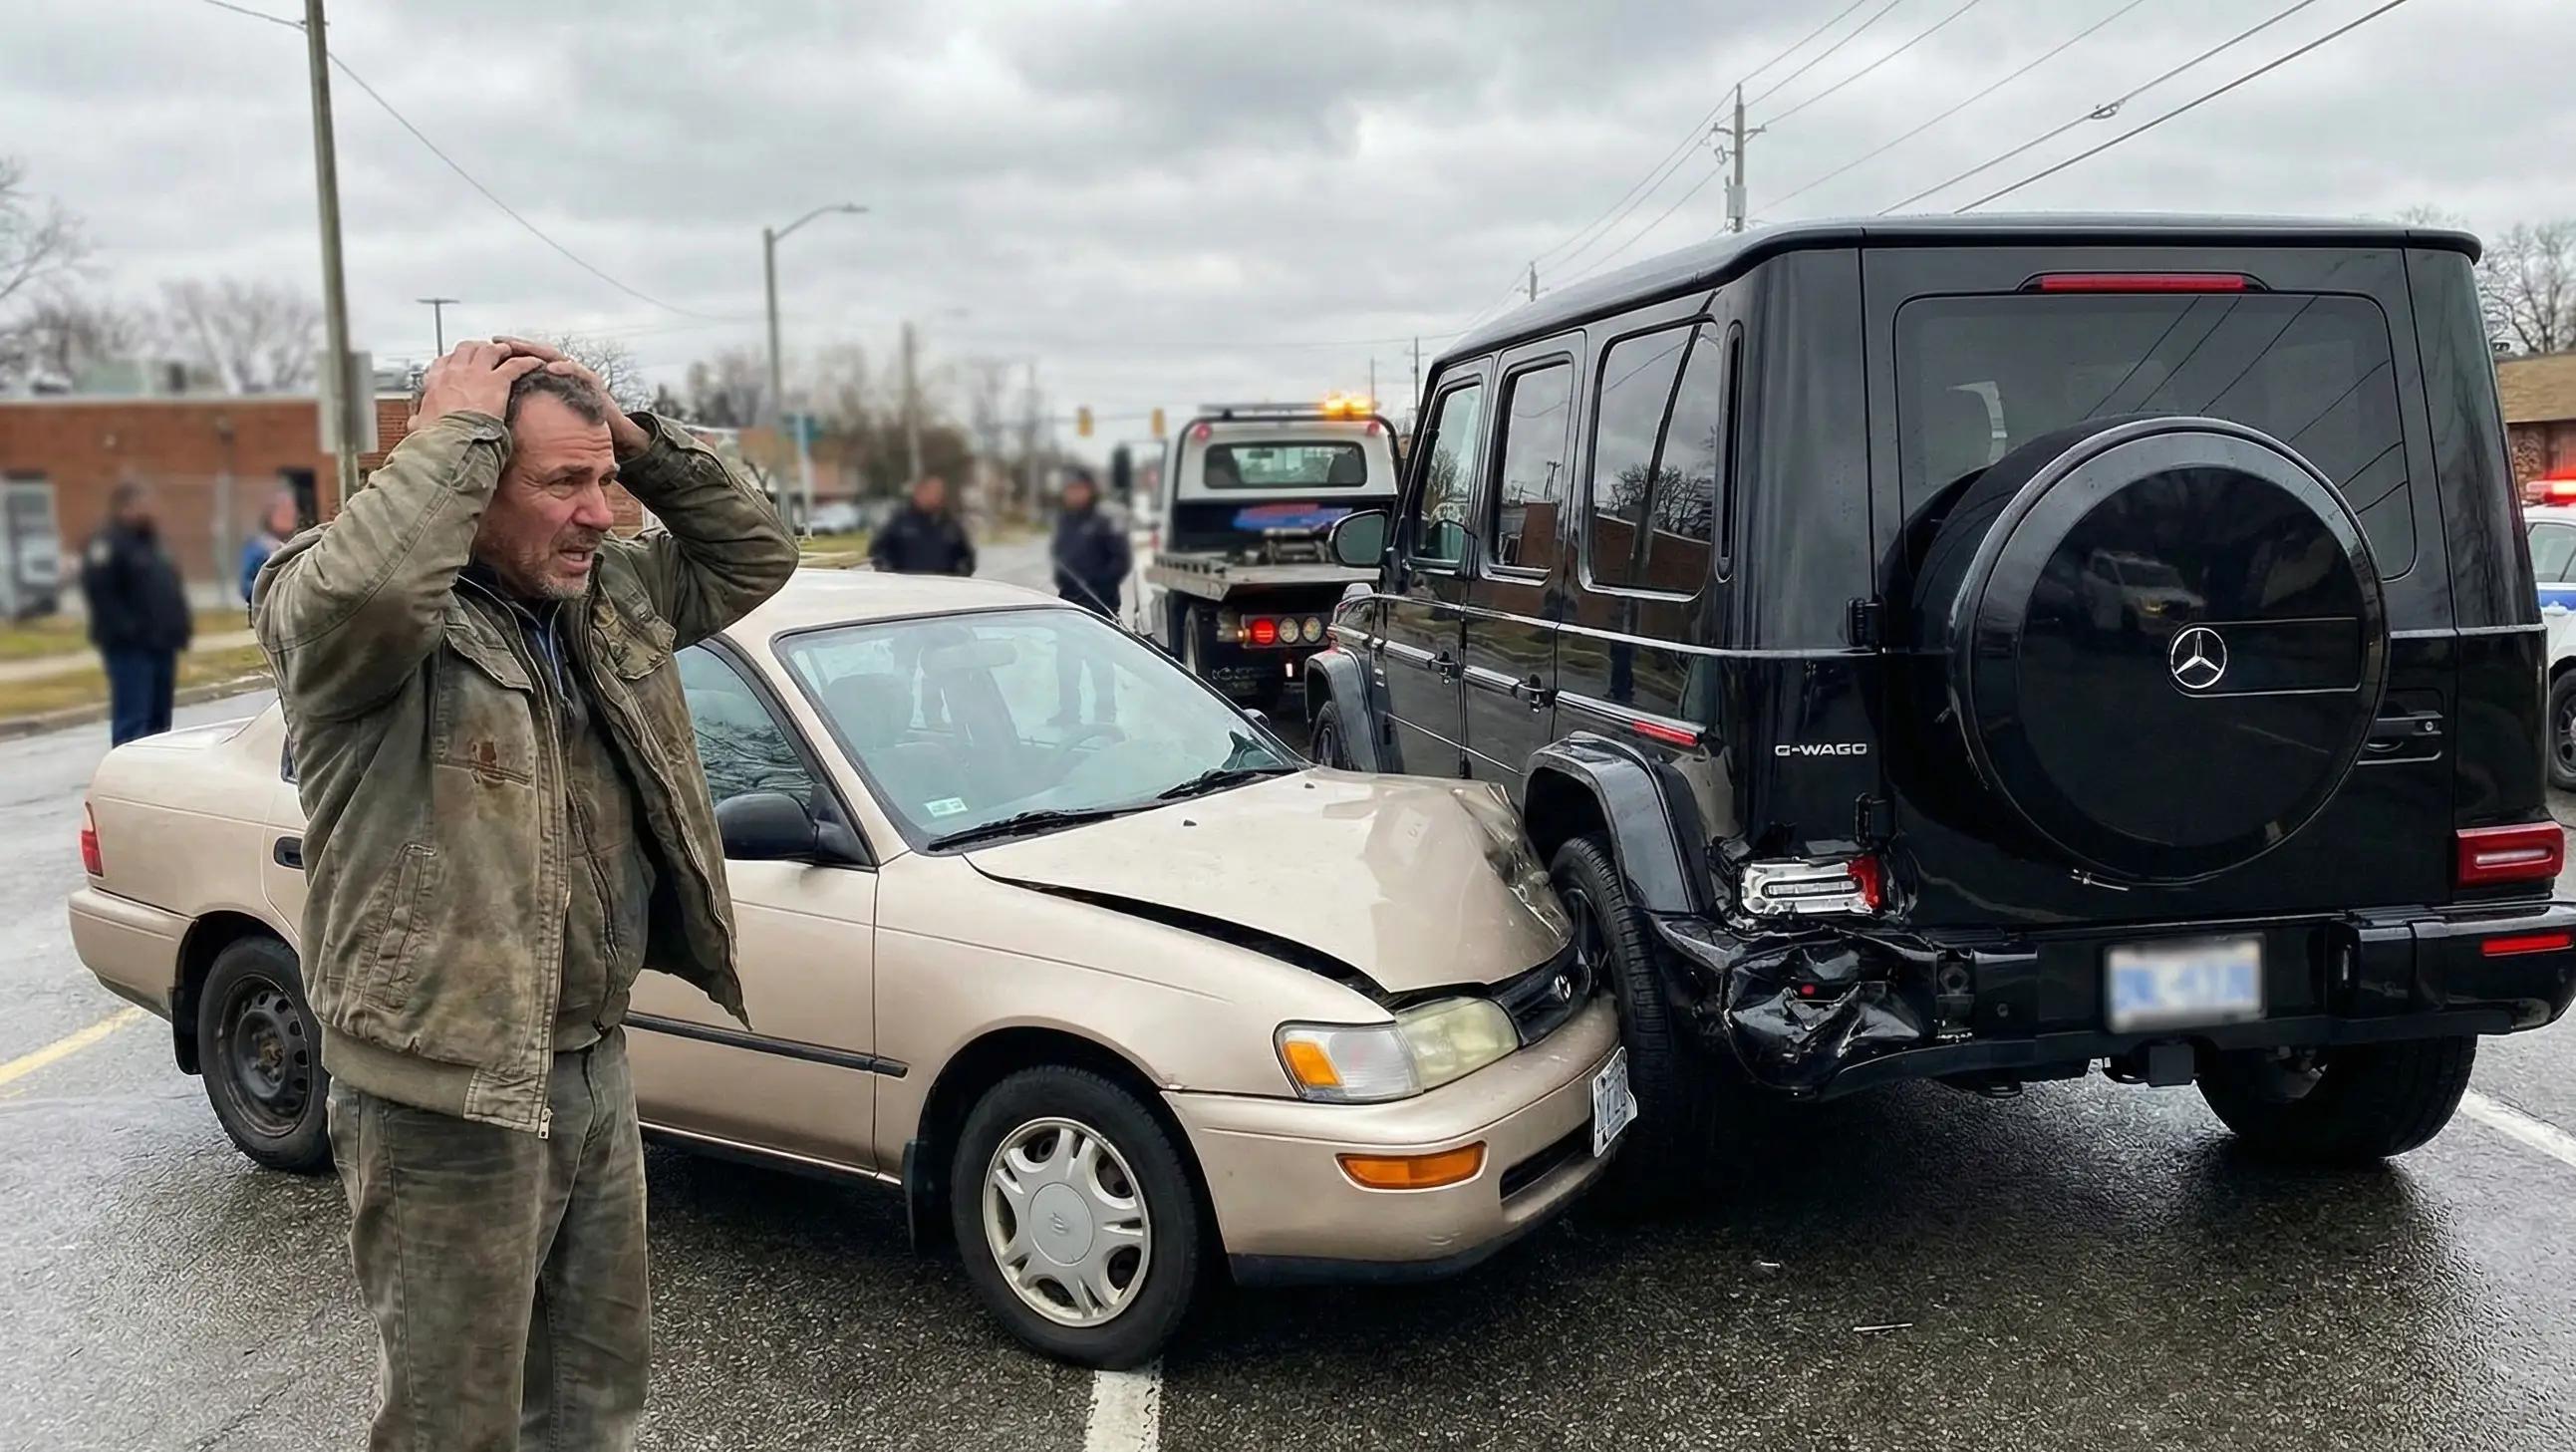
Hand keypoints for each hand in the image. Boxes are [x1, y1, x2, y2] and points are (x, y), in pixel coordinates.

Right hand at [414, 340, 544, 426]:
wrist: (450, 441)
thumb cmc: (436, 437)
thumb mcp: (419, 427)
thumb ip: (419, 421)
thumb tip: (415, 424)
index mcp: (435, 383)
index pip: (443, 362)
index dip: (453, 360)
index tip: (459, 363)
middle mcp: (454, 373)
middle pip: (466, 349)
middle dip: (477, 348)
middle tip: (487, 352)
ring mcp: (475, 374)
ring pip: (489, 350)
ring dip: (500, 350)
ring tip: (509, 352)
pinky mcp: (496, 381)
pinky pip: (515, 365)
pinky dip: (527, 363)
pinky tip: (535, 363)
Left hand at [495, 337, 651, 458]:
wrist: (615, 434)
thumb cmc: (579, 429)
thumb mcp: (548, 418)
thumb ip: (532, 411)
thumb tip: (500, 419)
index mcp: (550, 378)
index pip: (525, 361)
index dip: (506, 355)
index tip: (484, 349)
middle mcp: (563, 371)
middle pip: (536, 353)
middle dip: (516, 345)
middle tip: (496, 340)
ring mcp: (578, 375)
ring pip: (554, 356)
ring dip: (536, 351)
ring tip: (519, 348)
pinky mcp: (593, 382)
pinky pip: (578, 371)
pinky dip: (565, 368)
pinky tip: (552, 368)